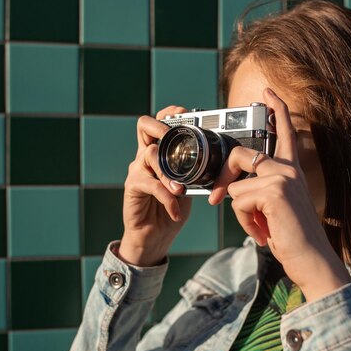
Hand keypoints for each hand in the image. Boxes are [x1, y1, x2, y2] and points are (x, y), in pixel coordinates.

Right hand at [118, 106, 192, 266]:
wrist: (154, 236)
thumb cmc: (171, 208)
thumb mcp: (188, 187)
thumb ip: (194, 173)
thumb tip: (218, 163)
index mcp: (159, 153)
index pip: (157, 123)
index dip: (168, 114)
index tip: (184, 114)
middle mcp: (144, 157)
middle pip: (144, 127)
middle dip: (162, 128)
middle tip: (175, 141)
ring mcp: (137, 170)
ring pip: (150, 155)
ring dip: (169, 172)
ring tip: (180, 189)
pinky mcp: (132, 187)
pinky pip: (151, 185)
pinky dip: (167, 198)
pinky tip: (176, 210)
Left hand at [208, 89, 350, 301]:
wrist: (312, 261)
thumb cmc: (293, 238)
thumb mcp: (274, 209)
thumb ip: (259, 190)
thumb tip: (230, 188)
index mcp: (292, 171)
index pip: (285, 132)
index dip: (276, 109)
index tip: (267, 92)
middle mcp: (289, 169)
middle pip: (241, 155)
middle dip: (223, 178)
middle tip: (213, 200)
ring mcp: (283, 177)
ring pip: (235, 186)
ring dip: (241, 213)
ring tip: (261, 228)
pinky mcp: (275, 191)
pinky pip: (238, 201)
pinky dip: (245, 222)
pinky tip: (263, 233)